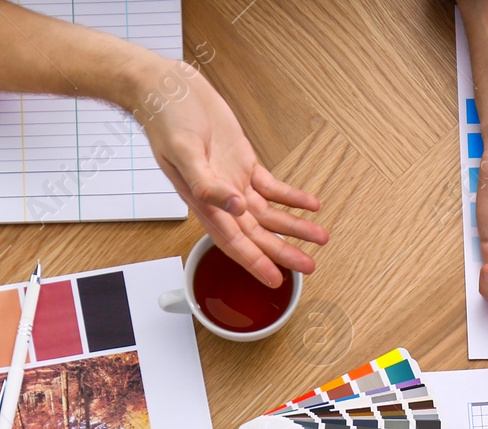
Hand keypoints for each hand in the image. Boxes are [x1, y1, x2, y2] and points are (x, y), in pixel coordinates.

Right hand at [130, 58, 328, 286]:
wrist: (167, 89)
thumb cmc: (167, 120)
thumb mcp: (183, 151)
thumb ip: (206, 183)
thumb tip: (234, 205)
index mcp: (204, 201)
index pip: (234, 241)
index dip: (255, 262)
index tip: (275, 279)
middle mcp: (221, 197)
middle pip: (257, 234)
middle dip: (283, 251)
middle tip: (309, 266)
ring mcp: (234, 181)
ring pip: (269, 213)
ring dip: (294, 226)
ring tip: (320, 237)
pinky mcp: (243, 163)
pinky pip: (271, 187)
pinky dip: (291, 197)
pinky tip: (310, 205)